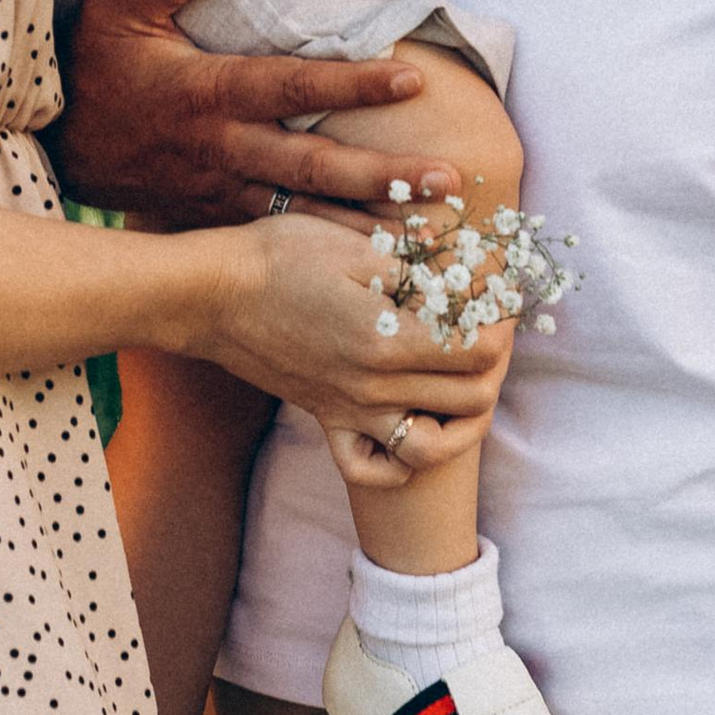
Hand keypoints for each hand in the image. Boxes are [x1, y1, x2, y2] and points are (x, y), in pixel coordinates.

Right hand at [52, 0, 464, 219]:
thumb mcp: (116, 10)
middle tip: (448, 181)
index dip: (353, 82)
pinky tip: (373, 263)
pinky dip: (324, 250)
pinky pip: (279, 238)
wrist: (56, 148)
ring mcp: (222, 190)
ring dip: (366, 224)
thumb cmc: (95, 71)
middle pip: (314, 165)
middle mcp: (224, 148)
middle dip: (383, 175)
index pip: (293, 85)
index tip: (412, 78)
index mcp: (208, 94)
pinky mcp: (218, 218)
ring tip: (429, 235)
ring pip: (304, 211)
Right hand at [201, 210, 506, 488]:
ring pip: (434, 446)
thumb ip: (419, 271)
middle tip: (491, 327)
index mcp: (389, 340)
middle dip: (497, 362)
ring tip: (467, 381)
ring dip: (466, 419)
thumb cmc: (281, 257)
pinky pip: (374, 468)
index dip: (502, 321)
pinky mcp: (327, 421)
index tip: (498, 296)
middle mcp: (375, 388)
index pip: (481, 350)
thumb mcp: (356, 246)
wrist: (212, 294)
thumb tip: (472, 279)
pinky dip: (402, 460)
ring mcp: (351, 412)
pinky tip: (411, 422)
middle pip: (472, 397)